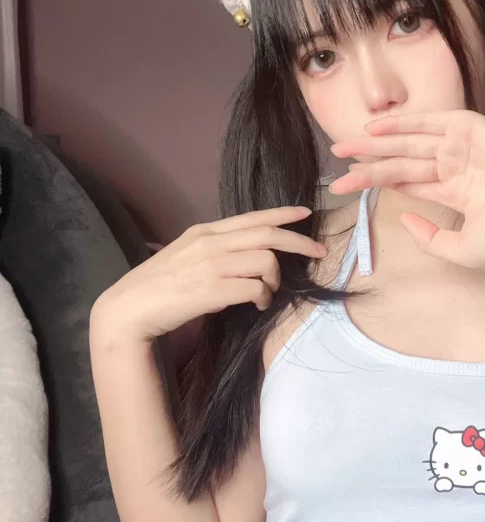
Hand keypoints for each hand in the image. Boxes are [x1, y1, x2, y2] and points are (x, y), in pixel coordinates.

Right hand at [90, 206, 327, 342]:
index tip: (306, 213)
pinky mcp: (212, 290)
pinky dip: (263, 297)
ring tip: (265, 294)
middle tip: (317, 252)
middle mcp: (211, 243)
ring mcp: (212, 265)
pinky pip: (255, 288)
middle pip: (268, 235)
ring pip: (265, 262)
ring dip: (274, 280)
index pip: (253, 217)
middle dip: (299, 243)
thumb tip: (248, 259)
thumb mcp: (186, 255)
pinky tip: (257, 304)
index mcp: (205, 232)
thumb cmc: (158, 285)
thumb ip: (215, 251)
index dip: (283, 214)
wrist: (129, 309)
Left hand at [329, 109, 484, 267]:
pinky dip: (402, 123)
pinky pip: (428, 122)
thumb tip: (404, 220)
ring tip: (345, 147)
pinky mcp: (468, 127)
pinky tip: (375, 129)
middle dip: (368, 162)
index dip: (377, 182)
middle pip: (401, 162)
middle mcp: (454, 166)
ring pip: (408, 143)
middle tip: (337, 162)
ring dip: (376, 143)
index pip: (408, 183)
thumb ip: (431, 238)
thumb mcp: (463, 249)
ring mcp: (460, 145)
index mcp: (456, 191)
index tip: (347, 184)